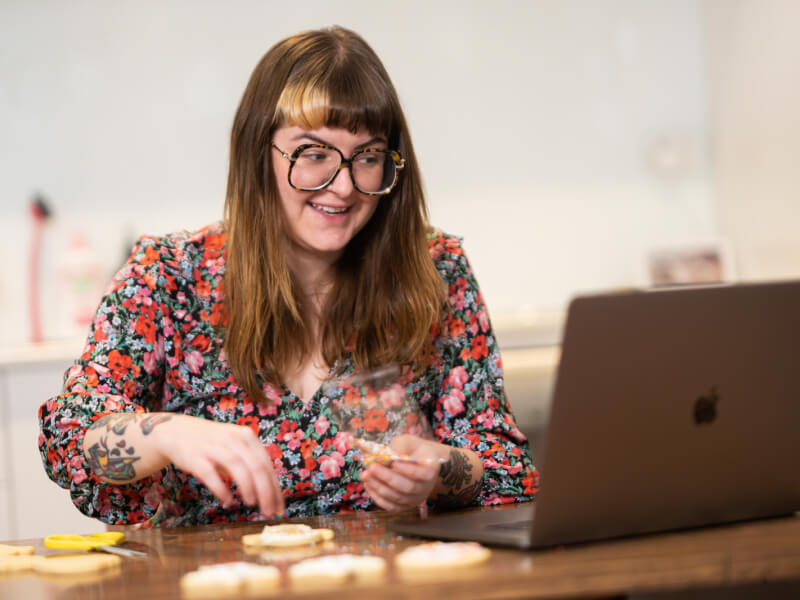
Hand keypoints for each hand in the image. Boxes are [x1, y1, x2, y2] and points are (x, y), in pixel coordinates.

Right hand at [153, 415, 283, 516]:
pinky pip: (210, 474)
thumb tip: (272, 493)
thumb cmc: (214, 445)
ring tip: (252, 504)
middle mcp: (233, 439)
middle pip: (256, 466)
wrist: (178, 431)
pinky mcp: (196, 457)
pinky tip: (228, 500)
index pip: (266, 464)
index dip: (275, 488)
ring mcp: (214, 447)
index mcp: (247, 437)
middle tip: (269, 511)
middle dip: (266, 491)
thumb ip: (252, 464)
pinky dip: (221, 488)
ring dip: (247, 487)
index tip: (280, 507)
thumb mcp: (237, 448)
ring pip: (237, 466)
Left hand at [360, 434, 446, 511]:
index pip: (424, 474)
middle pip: (408, 487)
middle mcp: (427, 487)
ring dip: (379, 487)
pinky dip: (378, 497)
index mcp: (432, 469)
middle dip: (388, 478)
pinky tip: (368, 484)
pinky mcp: (405, 506)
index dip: (409, 470)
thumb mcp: (407, 441)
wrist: (417, 461)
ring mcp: (416, 499)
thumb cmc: (411, 448)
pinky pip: (391, 506)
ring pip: (398, 498)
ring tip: (365, 475)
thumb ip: (398, 447)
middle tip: (372, 468)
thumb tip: (383, 457)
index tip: (394, 462)